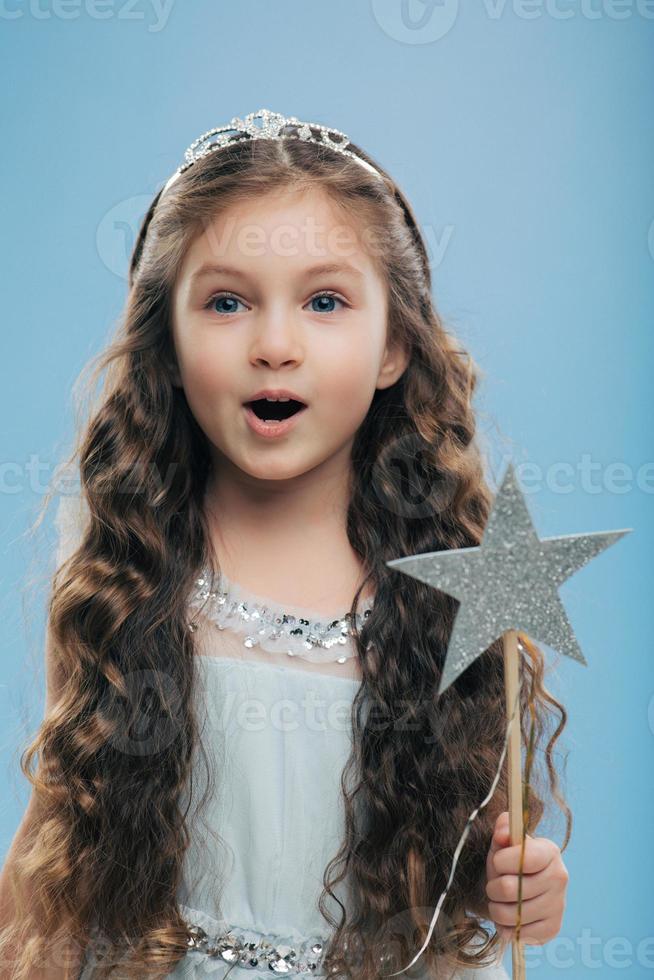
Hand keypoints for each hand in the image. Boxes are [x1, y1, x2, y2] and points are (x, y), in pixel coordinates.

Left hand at [485, 810, 568, 944]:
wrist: (521, 887)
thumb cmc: (510, 861)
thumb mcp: (504, 842)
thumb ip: (503, 830)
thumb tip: (503, 832)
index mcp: (549, 851)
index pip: (524, 858)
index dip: (501, 861)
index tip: (497, 861)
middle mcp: (559, 878)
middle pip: (510, 889)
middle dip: (493, 888)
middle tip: (494, 886)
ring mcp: (558, 905)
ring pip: (512, 914)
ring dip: (496, 909)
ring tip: (499, 902)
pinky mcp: (553, 928)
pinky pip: (520, 933)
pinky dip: (506, 928)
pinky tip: (509, 918)